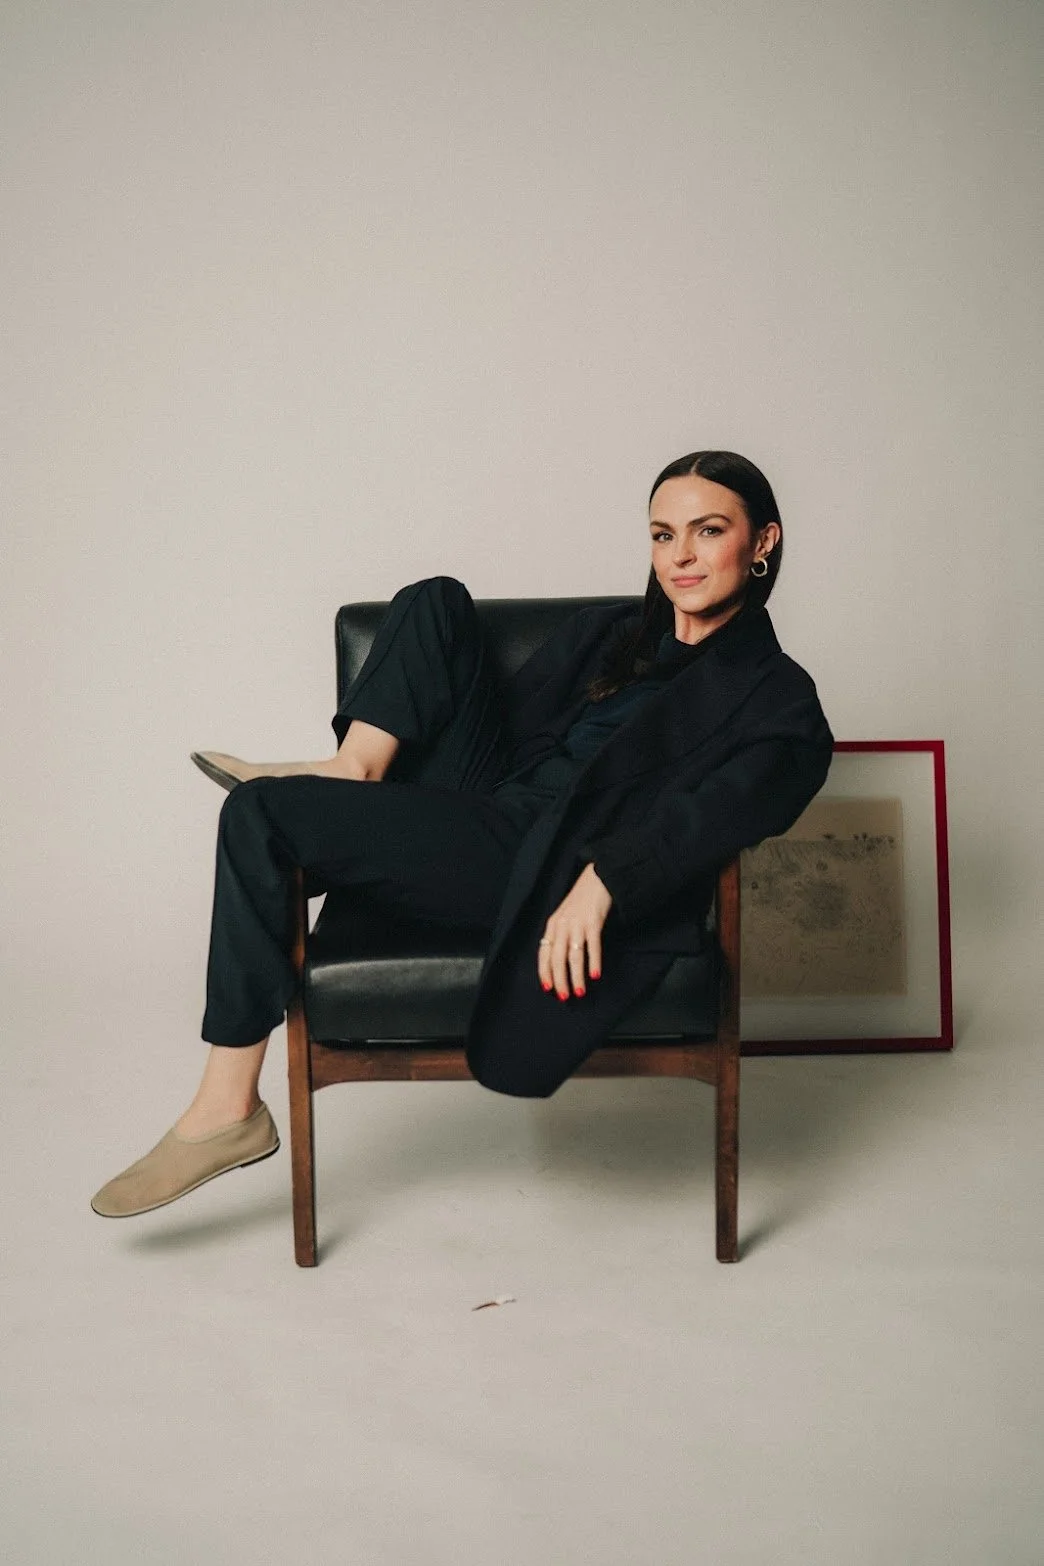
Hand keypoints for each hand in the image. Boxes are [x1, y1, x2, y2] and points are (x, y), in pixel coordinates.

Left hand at [538, 862, 612, 999]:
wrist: (598, 878)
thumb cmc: (582, 900)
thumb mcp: (565, 916)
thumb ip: (561, 934)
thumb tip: (560, 960)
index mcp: (552, 925)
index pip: (544, 953)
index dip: (545, 972)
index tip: (548, 988)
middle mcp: (562, 925)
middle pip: (557, 958)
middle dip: (560, 980)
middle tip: (564, 996)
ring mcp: (577, 923)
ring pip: (573, 956)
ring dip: (576, 976)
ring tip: (579, 991)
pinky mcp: (593, 922)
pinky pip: (592, 946)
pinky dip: (593, 962)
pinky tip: (595, 974)